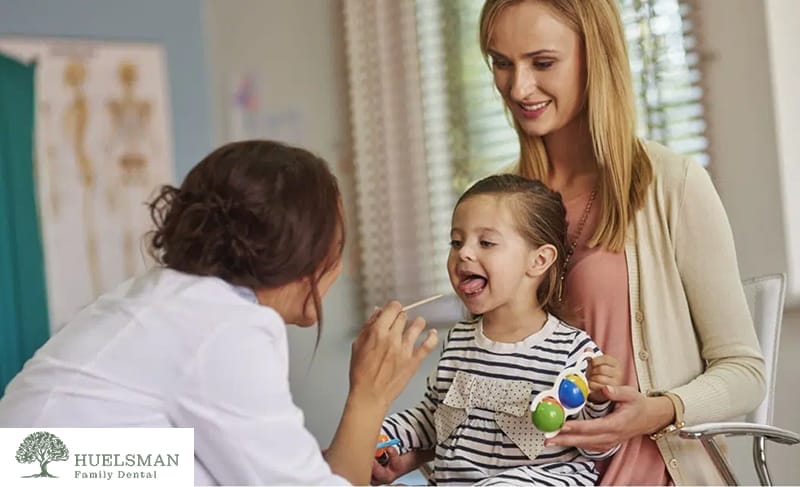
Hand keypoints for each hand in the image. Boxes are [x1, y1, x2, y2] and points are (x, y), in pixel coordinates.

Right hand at [326, 302, 437, 484]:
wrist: (369, 396)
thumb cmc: (361, 373)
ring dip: (418, 322)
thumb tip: (377, 312)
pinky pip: (428, 344)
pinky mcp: (414, 361)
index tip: (393, 310)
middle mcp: (393, 338)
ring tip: (417, 324)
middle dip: (401, 316)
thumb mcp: (358, 345)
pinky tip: (432, 333)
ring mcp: (405, 350)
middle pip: (404, 316)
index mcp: (377, 332)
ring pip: (418, 325)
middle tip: (399, 322)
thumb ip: (368, 326)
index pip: (392, 308)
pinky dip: (432, 336)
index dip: (393, 307)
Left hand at [545, 385, 674, 451]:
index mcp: (616, 424)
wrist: (648, 418)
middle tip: (548, 439)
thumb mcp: (630, 394)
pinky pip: (589, 446)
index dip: (576, 428)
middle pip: (585, 440)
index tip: (562, 426)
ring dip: (567, 443)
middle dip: (565, 439)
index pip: (593, 427)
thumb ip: (617, 391)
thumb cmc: (638, 404)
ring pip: (585, 445)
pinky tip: (564, 441)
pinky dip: (575, 444)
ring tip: (550, 440)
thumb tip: (605, 388)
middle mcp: (612, 436)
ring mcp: (609, 442)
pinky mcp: (606, 443)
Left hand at [585, 353, 622, 402]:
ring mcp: (616, 383)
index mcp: (616, 363)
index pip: (606, 359)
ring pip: (599, 378)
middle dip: (593, 371)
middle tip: (592, 373)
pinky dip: (592, 385)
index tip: (592, 364)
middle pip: (601, 369)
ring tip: (593, 379)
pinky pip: (597, 386)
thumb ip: (592, 356)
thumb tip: (587, 349)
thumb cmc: (598, 375)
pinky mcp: (610, 392)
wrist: (601, 389)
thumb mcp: (595, 364)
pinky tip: (593, 385)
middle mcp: (619, 373)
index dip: (596, 361)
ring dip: (592, 379)